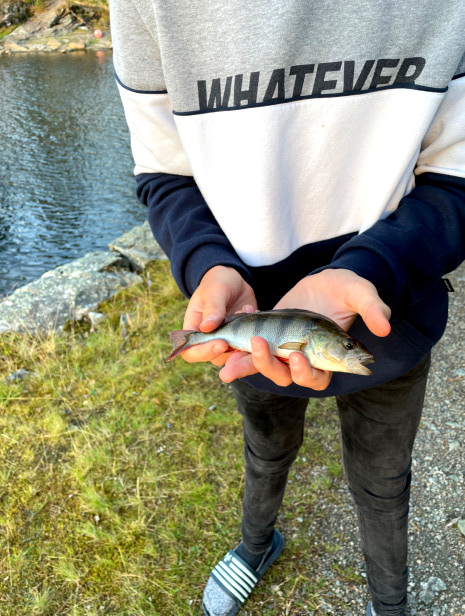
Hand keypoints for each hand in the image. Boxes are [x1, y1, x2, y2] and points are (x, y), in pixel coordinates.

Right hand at [181, 266, 256, 363]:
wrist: (234, 280)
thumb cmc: (217, 282)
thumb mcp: (215, 290)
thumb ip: (212, 308)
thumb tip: (206, 328)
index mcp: (194, 329)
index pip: (191, 352)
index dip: (205, 352)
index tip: (221, 343)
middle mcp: (209, 339)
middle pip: (215, 358)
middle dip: (230, 351)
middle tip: (242, 337)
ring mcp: (227, 339)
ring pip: (235, 355)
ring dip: (245, 341)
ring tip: (246, 313)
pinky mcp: (242, 337)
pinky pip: (249, 345)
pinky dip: (255, 333)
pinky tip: (253, 311)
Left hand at [218, 269, 390, 389]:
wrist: (327, 280)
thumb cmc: (348, 290)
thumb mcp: (361, 294)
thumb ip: (373, 309)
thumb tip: (384, 327)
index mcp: (328, 359)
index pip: (317, 378)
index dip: (305, 373)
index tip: (297, 356)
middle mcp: (303, 361)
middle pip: (283, 376)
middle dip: (268, 366)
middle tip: (258, 345)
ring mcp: (282, 351)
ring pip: (262, 367)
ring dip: (245, 363)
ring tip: (228, 356)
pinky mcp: (267, 338)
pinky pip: (247, 349)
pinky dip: (235, 348)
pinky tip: (224, 337)